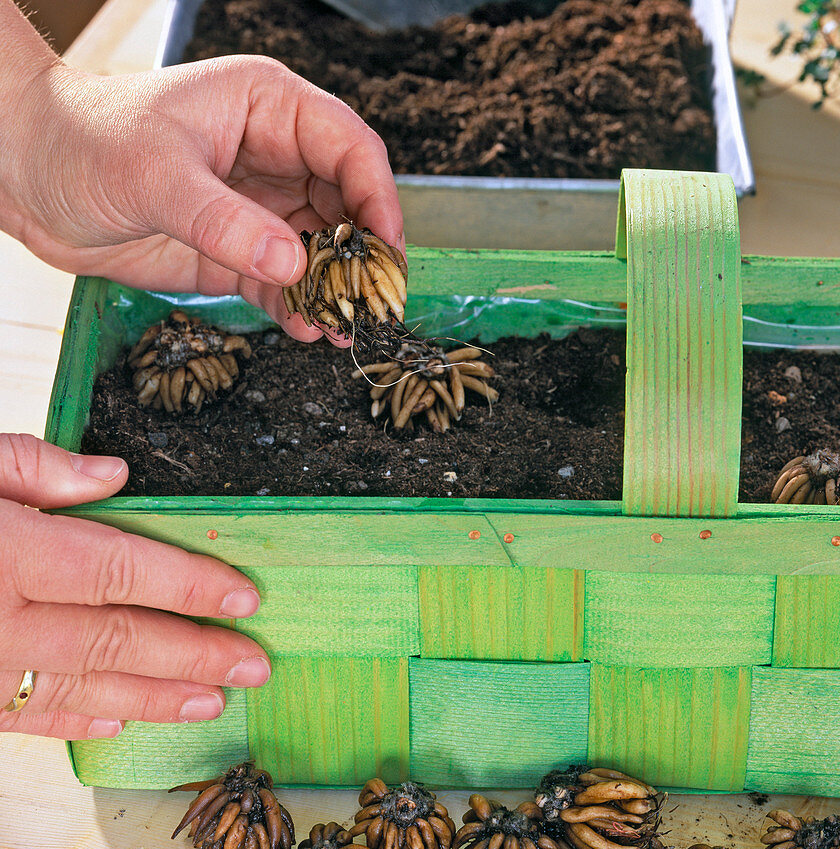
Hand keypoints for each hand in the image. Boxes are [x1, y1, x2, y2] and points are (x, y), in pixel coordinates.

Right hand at [0, 434, 270, 738]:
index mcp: (7, 553)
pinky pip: (20, 716)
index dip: (191, 585)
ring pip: (81, 688)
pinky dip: (75, 720)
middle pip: (119, 639)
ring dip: (155, 698)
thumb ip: (31, 466)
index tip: (247, 597)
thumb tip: (116, 477)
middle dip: (195, 655)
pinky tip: (119, 722)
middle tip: (256, 667)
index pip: (124, 571)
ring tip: (213, 704)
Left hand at [1, 53, 401, 344]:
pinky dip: (300, 308)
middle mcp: (276, 155)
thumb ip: (225, 221)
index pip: (350, 148)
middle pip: (348, 205)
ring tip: (343, 329)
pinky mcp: (239, 249)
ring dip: (336, 291)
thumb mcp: (155, 175)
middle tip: (371, 303)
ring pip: (322, 251)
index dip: (378, 197)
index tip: (385, 248)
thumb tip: (293, 264)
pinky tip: (308, 331)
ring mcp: (260, 205)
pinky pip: (286, 282)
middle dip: (362, 257)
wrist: (27, 176)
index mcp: (268, 109)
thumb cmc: (83, 142)